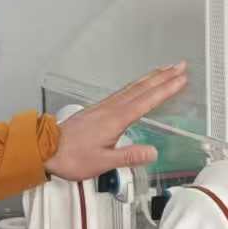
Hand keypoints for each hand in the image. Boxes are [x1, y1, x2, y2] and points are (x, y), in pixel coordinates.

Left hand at [45, 63, 187, 181]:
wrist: (45, 149)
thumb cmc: (71, 157)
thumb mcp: (102, 162)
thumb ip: (128, 157)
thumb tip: (153, 152)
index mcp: (115, 120)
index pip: (146, 101)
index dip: (166, 89)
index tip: (182, 79)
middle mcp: (110, 109)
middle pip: (142, 88)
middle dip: (163, 76)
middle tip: (180, 65)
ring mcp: (103, 107)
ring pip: (132, 88)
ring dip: (151, 78)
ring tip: (165, 70)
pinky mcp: (97, 110)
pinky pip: (123, 92)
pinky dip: (136, 85)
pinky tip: (139, 86)